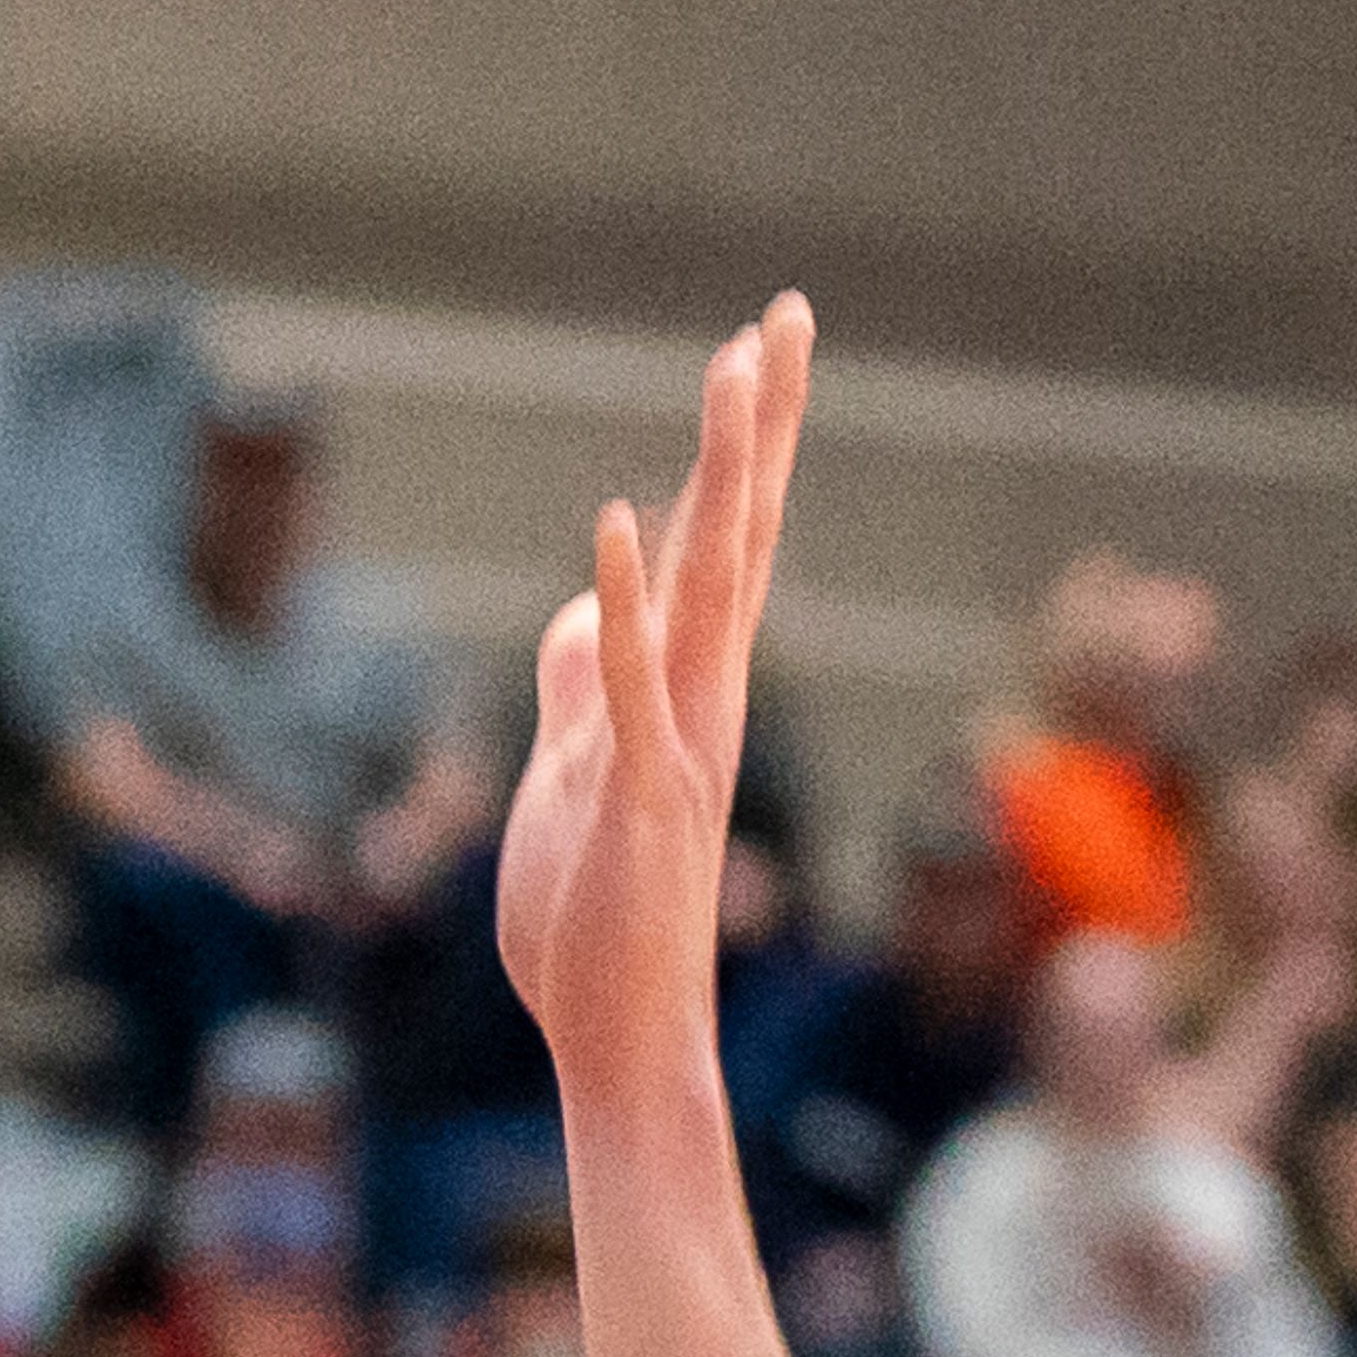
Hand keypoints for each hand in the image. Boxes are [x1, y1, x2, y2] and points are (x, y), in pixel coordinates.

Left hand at [495, 295, 809, 1111]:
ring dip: (718, 480)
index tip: (762, 350)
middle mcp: (704, 704)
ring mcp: (680, 747)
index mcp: (688, 695)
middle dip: (761, 428)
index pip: (725, 547)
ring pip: (709, 588)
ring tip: (733, 375)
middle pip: (741, 539)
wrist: (617, 1041)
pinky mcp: (639, 799)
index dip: (744, 449)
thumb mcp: (571, 779)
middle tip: (786, 316)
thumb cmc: (595, 927)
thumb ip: (578, 690)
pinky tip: (616, 527)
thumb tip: (573, 605)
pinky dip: (622, 608)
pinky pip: (628, 688)